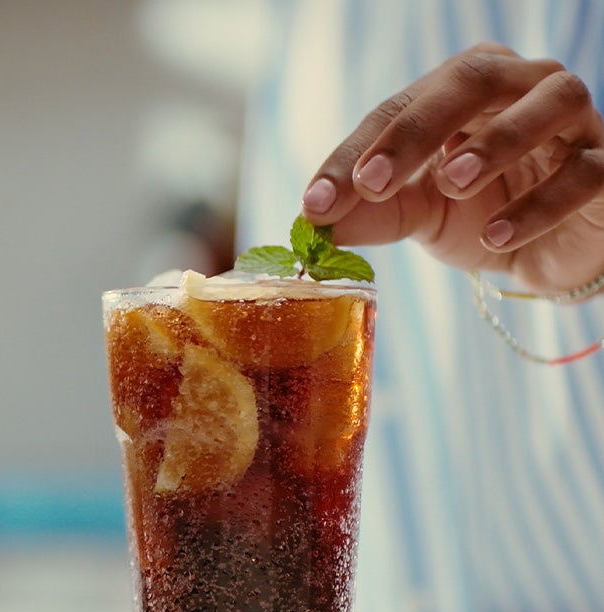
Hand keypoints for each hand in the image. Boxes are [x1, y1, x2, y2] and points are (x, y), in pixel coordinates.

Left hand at [301, 42, 603, 292]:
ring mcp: (572, 121)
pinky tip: (498, 236)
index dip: (355, 154)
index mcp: (463, 90)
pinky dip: (540, 203)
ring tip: (449, 186)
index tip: (316, 204)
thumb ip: (374, 210)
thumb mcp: (421, 213)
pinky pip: (583, 174)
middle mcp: (520, 86)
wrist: (547, 251)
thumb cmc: (482, 215)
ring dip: (492, 145)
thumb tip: (313, 223)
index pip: (400, 108)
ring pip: (545, 106)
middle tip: (374, 180)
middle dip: (416, 131)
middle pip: (471, 80)